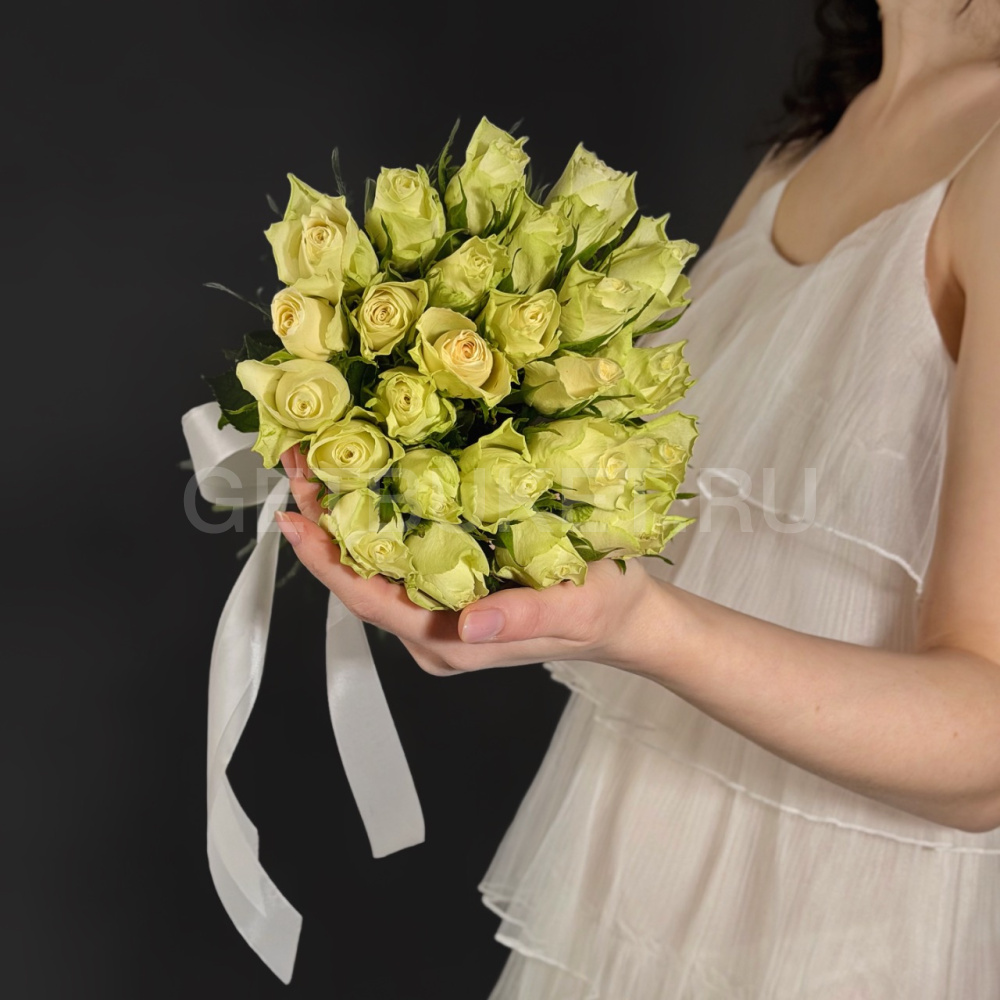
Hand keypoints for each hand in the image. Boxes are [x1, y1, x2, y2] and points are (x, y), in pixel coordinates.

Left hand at [274, 446, 658, 675]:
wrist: (628, 619)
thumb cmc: (606, 612)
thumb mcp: (575, 609)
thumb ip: (521, 617)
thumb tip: (467, 626)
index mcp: (454, 644)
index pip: (372, 602)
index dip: (326, 562)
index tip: (293, 518)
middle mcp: (436, 632)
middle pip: (361, 582)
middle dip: (325, 527)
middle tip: (300, 467)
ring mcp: (442, 614)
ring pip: (375, 571)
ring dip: (345, 521)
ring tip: (321, 468)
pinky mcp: (452, 594)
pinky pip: (399, 562)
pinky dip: (377, 524)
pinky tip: (369, 487)